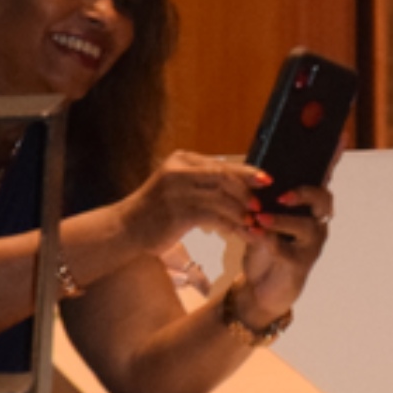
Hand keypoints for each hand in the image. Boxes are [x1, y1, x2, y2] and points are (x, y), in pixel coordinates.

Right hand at [117, 151, 269, 255]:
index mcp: (181, 160)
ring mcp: (177, 189)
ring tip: (253, 224)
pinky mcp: (178, 210)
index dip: (246, 172)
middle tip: (260, 208)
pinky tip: (237, 232)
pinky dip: (229, 224)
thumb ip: (204, 184)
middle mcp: (179, 170)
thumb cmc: (157, 212)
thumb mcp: (179, 189)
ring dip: (241, 212)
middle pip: (224, 178)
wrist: (126, 229)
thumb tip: (241, 186)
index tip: (266, 180)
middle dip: (246, 193)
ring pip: (221, 197)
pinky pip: (214, 215)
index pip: (221, 164)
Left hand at [236, 186, 333, 322]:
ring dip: (281, 220)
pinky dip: (267, 240)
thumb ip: (260, 206)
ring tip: (259, 218)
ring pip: (306, 227)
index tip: (288, 182)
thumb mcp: (261, 224)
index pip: (320, 191)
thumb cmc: (264, 250)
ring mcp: (310, 247)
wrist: (260, 287)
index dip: (309, 183)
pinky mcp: (299, 265)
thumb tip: (249, 183)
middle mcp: (316, 227)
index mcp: (309, 213)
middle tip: (281, 197)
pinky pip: (286, 251)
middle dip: (304, 195)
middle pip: (323, 203)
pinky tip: (250, 233)